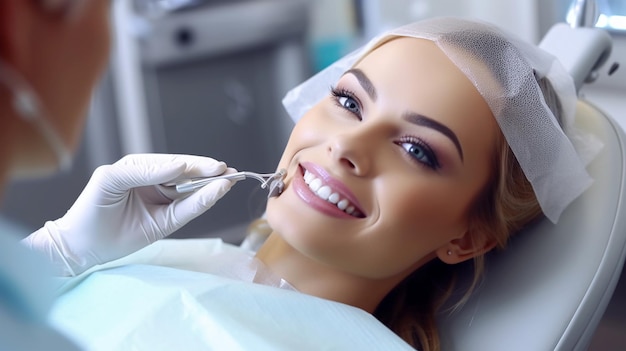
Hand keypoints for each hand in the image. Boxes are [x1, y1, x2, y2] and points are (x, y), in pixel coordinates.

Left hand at [23, 153, 235, 275]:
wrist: (82, 245)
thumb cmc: (92, 208)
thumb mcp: (113, 180)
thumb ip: (147, 171)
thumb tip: (181, 166)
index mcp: (142, 168)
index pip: (172, 162)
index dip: (192, 163)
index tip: (209, 164)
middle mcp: (156, 182)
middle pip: (187, 175)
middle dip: (207, 171)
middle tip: (226, 170)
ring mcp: (163, 202)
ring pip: (192, 191)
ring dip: (211, 185)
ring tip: (229, 179)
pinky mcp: (167, 221)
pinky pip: (189, 209)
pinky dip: (204, 201)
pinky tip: (217, 192)